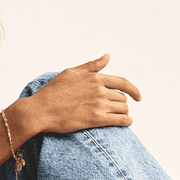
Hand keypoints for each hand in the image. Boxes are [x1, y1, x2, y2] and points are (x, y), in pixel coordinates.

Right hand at [27, 54, 141, 133]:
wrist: (41, 110)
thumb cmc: (53, 91)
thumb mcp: (71, 72)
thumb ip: (92, 65)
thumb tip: (108, 56)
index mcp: (94, 78)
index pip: (123, 82)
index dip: (134, 90)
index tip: (138, 97)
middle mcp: (99, 90)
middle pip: (122, 98)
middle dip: (122, 104)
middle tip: (117, 109)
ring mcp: (98, 105)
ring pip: (123, 109)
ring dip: (124, 113)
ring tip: (119, 116)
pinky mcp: (95, 119)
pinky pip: (120, 120)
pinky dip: (126, 122)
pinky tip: (126, 123)